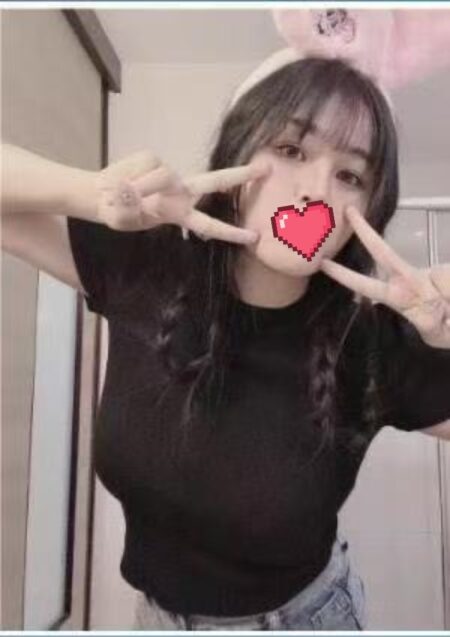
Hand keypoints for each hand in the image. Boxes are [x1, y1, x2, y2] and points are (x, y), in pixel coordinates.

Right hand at [95, 150, 269, 244]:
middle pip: (215, 181)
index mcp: (179, 213)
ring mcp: (167, 173)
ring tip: (122, 195)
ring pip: (162, 176)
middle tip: (266, 170)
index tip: (254, 238)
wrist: (101, 195)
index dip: (231, 231)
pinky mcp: (152, 157)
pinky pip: (143, 168)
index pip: (209, 223)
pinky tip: (119, 183)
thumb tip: (132, 192)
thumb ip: (128, 207)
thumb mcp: (123, 218)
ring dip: (140, 188)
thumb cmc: (118, 213)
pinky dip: (129, 178)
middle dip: (240, 176)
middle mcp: (180, 191)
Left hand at [319, 205, 449, 348]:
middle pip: (384, 253)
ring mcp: (428, 274)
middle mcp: (408, 281)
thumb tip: (437, 312)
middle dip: (365, 232)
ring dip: (447, 294)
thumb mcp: (439, 334)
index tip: (323, 264)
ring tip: (448, 309)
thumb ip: (435, 325)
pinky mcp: (444, 271)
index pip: (367, 285)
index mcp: (400, 298)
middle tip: (348, 211)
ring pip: (437, 275)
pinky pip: (448, 278)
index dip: (345, 275)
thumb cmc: (444, 329)